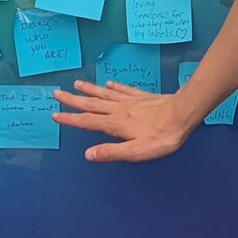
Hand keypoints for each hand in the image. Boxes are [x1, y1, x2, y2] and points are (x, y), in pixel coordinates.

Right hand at [51, 80, 193, 161]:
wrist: (183, 113)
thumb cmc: (161, 137)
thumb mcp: (135, 151)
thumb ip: (111, 152)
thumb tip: (87, 154)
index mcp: (115, 124)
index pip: (87, 122)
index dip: (70, 119)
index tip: (55, 115)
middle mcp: (119, 109)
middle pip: (92, 104)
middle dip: (73, 100)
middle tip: (57, 93)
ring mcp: (131, 100)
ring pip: (105, 94)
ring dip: (90, 90)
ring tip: (77, 83)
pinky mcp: (142, 96)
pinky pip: (124, 90)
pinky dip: (114, 87)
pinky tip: (109, 83)